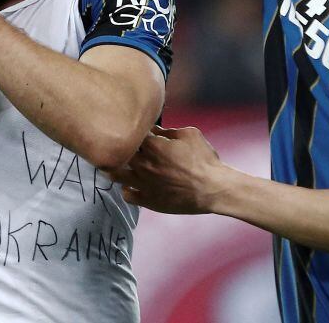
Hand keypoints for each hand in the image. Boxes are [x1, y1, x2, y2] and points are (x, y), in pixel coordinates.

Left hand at [110, 125, 224, 214]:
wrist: (214, 188)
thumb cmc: (204, 160)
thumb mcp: (189, 135)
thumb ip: (168, 131)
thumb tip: (154, 129)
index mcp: (153, 146)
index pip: (130, 134)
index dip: (130, 131)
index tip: (134, 131)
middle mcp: (144, 165)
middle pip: (118, 154)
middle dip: (118, 148)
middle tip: (121, 147)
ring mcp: (144, 184)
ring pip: (116, 175)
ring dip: (114, 169)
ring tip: (117, 166)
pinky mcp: (149, 201)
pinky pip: (127, 196)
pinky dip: (126, 189)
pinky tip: (130, 185)